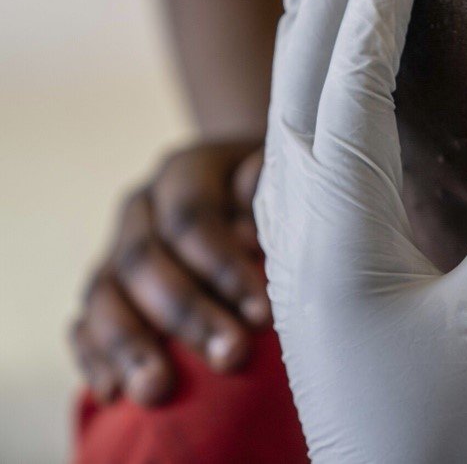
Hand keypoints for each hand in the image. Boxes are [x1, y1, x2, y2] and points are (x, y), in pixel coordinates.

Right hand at [70, 141, 268, 405]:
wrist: (243, 182)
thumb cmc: (276, 190)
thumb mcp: (283, 178)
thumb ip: (272, 197)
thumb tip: (258, 235)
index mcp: (187, 171)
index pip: (193, 216)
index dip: (224, 267)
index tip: (263, 315)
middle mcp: (143, 205)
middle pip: (145, 259)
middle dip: (187, 314)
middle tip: (229, 357)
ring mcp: (116, 245)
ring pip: (103, 292)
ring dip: (129, 345)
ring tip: (157, 390)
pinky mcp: (105, 286)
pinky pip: (84, 321)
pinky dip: (93, 357)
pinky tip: (110, 393)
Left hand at [256, 0, 466, 463]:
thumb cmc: (439, 424)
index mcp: (342, 229)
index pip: (352, 85)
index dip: (374, 1)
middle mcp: (300, 222)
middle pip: (300, 76)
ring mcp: (293, 240)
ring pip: (286, 104)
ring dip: (303, 22)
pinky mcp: (306, 257)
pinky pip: (292, 143)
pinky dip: (303, 81)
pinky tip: (311, 67)